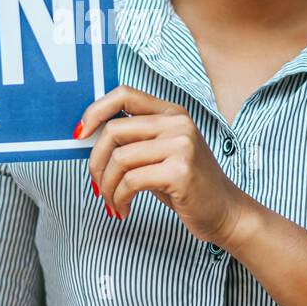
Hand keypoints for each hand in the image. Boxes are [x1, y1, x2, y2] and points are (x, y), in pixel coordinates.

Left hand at [76, 85, 254, 247]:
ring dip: (107, 187)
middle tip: (97, 185)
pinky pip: (131, 181)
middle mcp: (177, 123)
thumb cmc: (187, 184)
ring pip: (119, 159)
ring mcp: (181, 145)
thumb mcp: (162, 152)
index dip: (95, 111)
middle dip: (96, 162)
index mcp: (171, 112)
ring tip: (112, 202)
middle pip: (114, 131)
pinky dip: (119, 199)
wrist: (225, 211)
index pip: (123, 94)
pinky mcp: (180, 171)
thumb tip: (88, 137)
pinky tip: (123, 209)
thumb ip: (134, 139)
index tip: (81, 135)